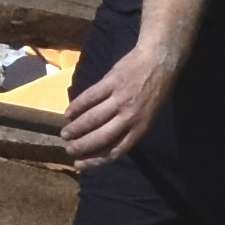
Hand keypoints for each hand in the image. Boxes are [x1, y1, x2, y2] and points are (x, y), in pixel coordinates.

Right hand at [60, 44, 175, 169]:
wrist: (159, 60)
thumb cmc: (154, 90)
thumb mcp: (148, 115)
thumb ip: (129, 128)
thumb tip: (106, 142)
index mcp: (141, 127)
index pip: (115, 150)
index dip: (95, 159)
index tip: (80, 164)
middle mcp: (130, 116)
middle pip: (101, 137)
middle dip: (82, 146)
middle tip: (68, 149)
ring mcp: (119, 98)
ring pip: (92, 118)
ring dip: (75, 128)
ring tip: (65, 134)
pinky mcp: (111, 82)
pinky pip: (89, 97)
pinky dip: (76, 106)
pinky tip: (68, 113)